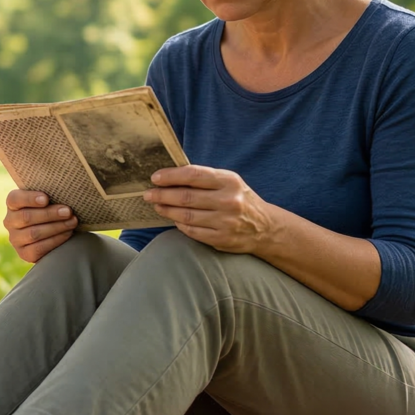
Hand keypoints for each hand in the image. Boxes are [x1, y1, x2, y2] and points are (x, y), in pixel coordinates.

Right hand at [3, 189, 78, 263]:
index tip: (46, 199)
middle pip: (26, 217)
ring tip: (72, 222)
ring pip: (34, 233)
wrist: (51, 234)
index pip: (14, 199)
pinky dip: (56, 240)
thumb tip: (63, 192)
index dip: (29, 199)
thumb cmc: (49, 210)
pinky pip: (39, 248)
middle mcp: (10, 221)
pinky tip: (68, 233)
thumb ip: (48, 197)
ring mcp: (15, 239)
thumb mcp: (46, 201)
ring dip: (56, 227)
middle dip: (50, 214)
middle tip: (68, 211)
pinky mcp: (24, 254)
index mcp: (12, 204)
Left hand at [143, 165, 277, 253]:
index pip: (193, 175)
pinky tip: (174, 218)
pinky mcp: (221, 239)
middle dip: (162, 195)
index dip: (171, 176)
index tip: (155, 178)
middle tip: (148, 194)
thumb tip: (170, 175)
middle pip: (185, 197)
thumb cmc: (239, 199)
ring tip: (157, 205)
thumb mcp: (229, 182)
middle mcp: (228, 201)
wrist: (265, 228)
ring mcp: (225, 222)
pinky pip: (192, 231)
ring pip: (186, 215)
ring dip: (167, 210)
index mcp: (229, 181)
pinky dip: (179, 224)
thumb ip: (204, 178)